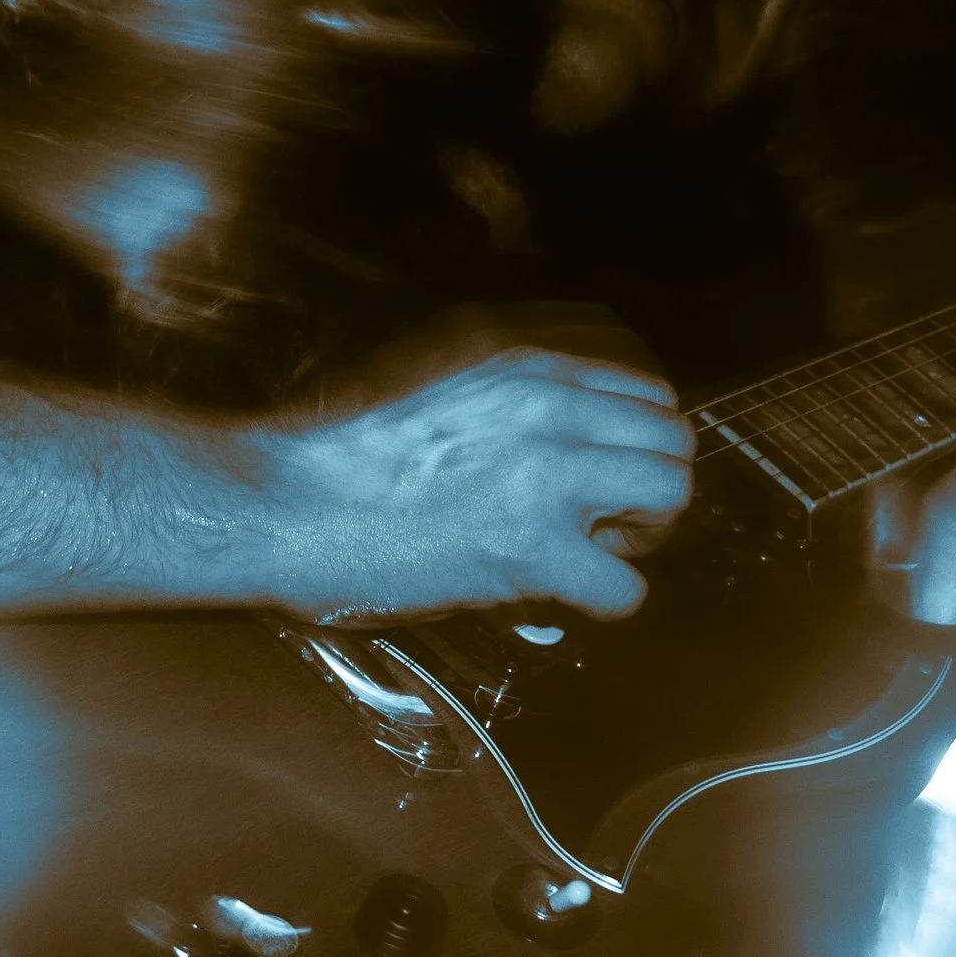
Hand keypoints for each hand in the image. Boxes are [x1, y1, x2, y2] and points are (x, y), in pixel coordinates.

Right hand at [261, 347, 695, 621]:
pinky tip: (560, 592)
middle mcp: (545, 399)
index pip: (641, 382)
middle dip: (647, 482)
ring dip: (641, 531)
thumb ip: (511, 386)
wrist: (284, 502)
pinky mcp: (529, 544)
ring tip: (588, 550)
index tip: (597, 467)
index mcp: (523, 356)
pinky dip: (604, 600)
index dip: (629, 434)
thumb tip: (573, 423)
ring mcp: (544, 469)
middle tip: (602, 518)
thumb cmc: (342, 451)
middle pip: (671, 433)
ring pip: (671, 491)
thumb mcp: (437, 376)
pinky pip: (626, 586)